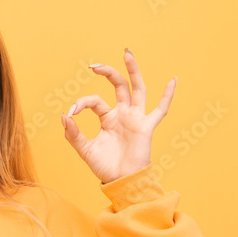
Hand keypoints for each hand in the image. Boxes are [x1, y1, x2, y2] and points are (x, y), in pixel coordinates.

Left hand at [60, 49, 175, 183]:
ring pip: (137, 89)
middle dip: (108, 73)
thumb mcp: (84, 149)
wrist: (120, 182)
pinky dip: (168, 95)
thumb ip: (73, 134)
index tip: (71, 112)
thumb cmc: (104, 166)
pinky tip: (173, 80)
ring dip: (133, 71)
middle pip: (118, 86)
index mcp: (108, 118)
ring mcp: (135, 118)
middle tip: (94, 65)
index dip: (81, 103)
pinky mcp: (146, 127)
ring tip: (126, 54)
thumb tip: (64, 115)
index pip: (94, 101)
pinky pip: (160, 110)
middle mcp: (123, 114)